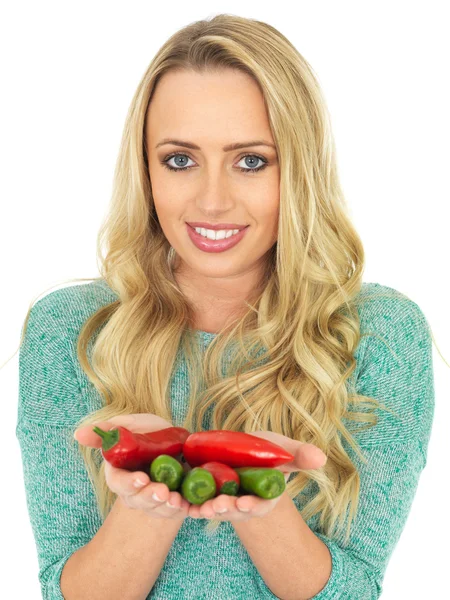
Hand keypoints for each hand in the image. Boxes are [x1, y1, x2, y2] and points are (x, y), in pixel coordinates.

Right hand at [74, 413, 190, 520]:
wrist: (179, 443)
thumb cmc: (149, 434)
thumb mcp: (131, 426)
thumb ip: (106, 431)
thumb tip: (77, 433)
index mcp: (122, 476)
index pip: (120, 484)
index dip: (129, 483)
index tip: (141, 478)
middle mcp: (137, 493)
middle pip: (139, 501)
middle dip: (149, 497)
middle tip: (161, 491)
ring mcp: (157, 501)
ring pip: (159, 509)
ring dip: (166, 506)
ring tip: (176, 499)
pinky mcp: (177, 505)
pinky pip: (182, 512)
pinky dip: (187, 511)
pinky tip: (193, 505)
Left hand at [188, 430, 326, 521]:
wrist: (242, 448)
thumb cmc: (267, 450)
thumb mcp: (283, 450)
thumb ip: (299, 455)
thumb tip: (321, 457)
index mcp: (262, 497)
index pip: (259, 505)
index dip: (253, 506)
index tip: (245, 503)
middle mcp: (242, 504)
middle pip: (234, 510)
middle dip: (227, 510)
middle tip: (218, 506)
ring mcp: (222, 500)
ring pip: (213, 509)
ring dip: (207, 510)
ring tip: (201, 507)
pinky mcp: (204, 494)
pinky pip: (195, 501)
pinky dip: (189, 503)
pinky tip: (181, 501)